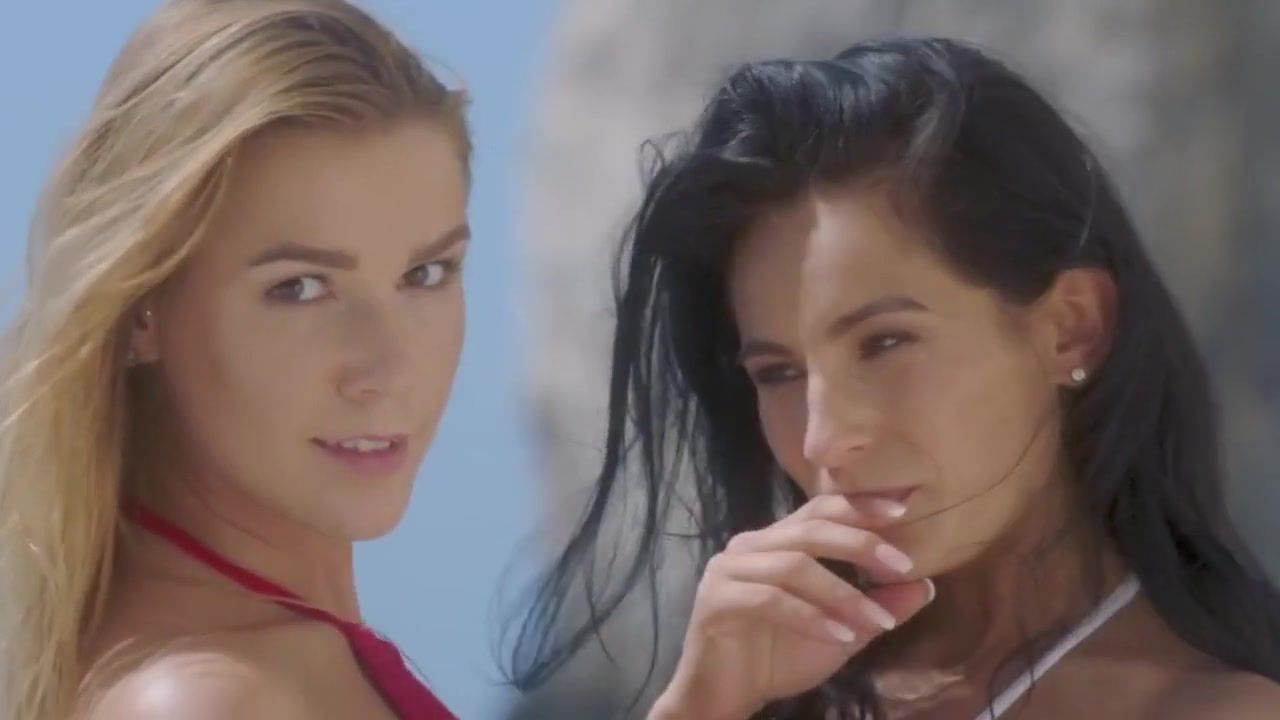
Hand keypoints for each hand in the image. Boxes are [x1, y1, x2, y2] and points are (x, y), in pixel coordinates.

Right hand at [650, 494, 934, 719]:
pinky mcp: (716, 601)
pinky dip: (810, 617)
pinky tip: (841, 635)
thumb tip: (926, 585)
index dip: (861, 505)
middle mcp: (749, 545)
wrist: (724, 696)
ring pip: (794, 565)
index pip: (820, 508)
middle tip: (903, 565)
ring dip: (843, 593)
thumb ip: (876, 607)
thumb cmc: (778, 659)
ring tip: (879, 620)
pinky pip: (770, 600)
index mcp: (775, 542)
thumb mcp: (841, 632)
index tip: (905, 508)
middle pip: (810, 528)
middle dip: (861, 543)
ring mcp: (729, 570)